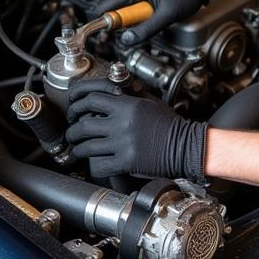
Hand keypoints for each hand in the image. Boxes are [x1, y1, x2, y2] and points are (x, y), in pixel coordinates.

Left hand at [66, 79, 207, 182]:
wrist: (185, 146)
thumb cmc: (170, 125)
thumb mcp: (149, 103)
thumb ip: (127, 98)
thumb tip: (108, 93)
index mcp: (127, 105)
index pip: (91, 99)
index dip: (77, 104)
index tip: (74, 109)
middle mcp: (122, 123)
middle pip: (83, 124)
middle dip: (73, 130)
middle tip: (72, 132)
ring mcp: (123, 143)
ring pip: (87, 146)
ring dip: (79, 149)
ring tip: (79, 149)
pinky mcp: (126, 162)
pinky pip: (99, 164)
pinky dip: (93, 165)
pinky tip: (96, 162)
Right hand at [94, 0, 227, 44]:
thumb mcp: (166, 14)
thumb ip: (146, 28)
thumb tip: (127, 39)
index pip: (110, 4)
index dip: (104, 18)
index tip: (99, 31)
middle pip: (121, 12)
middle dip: (125, 24)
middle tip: (133, 33)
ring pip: (133, 14)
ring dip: (137, 23)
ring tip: (153, 23)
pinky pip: (143, 13)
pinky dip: (146, 20)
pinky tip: (157, 21)